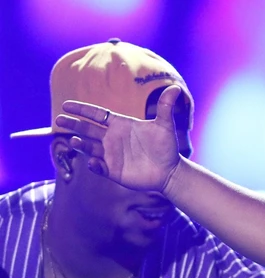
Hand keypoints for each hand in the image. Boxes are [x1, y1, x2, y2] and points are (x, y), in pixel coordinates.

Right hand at [54, 85, 184, 192]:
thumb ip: (165, 107)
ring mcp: (111, 155)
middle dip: (72, 124)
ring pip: (89, 147)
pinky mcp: (113, 171)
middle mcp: (111, 138)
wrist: (170, 171)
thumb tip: (175, 88)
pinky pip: (98, 167)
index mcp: (119, 125)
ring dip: (80, 144)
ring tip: (74, 141)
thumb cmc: (167, 147)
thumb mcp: (165, 126)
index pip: (96, 114)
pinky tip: (93, 162)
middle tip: (59, 120)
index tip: (66, 105)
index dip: (81, 109)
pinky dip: (94, 164)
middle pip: (86, 129)